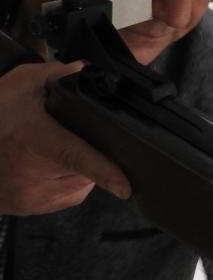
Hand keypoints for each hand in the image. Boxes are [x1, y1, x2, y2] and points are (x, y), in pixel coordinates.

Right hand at [0, 62, 130, 215]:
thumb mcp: (21, 84)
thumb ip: (57, 74)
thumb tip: (86, 71)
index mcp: (35, 140)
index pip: (76, 156)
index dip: (104, 171)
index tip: (126, 186)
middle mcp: (34, 173)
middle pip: (86, 167)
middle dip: (90, 150)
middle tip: (66, 134)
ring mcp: (33, 195)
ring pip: (81, 183)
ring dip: (79, 168)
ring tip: (55, 148)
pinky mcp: (32, 208)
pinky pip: (69, 194)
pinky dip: (69, 181)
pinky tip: (50, 165)